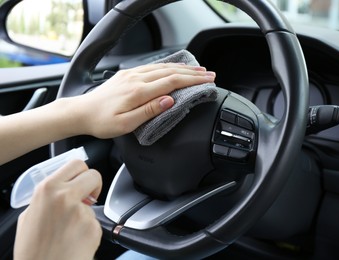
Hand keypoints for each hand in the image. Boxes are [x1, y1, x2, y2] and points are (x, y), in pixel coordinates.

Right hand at [13, 160, 101, 259]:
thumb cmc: (32, 249)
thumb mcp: (29, 216)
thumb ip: (47, 198)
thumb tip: (61, 189)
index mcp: (47, 189)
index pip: (77, 163)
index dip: (82, 173)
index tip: (82, 182)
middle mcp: (65, 196)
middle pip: (94, 175)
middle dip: (93, 185)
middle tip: (87, 198)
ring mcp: (81, 212)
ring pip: (94, 203)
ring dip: (86, 213)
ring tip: (70, 230)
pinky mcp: (93, 227)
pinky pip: (96, 222)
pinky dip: (89, 230)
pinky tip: (76, 240)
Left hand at [74, 63, 215, 137]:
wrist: (81, 111)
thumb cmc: (102, 121)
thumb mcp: (126, 124)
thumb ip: (149, 111)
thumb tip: (169, 100)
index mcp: (138, 92)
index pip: (172, 82)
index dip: (192, 80)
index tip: (208, 80)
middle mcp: (137, 79)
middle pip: (171, 72)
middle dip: (193, 72)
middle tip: (210, 74)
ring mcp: (132, 74)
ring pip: (163, 67)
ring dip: (182, 68)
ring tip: (198, 69)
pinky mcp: (127, 74)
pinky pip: (152, 66)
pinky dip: (168, 66)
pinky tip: (174, 67)